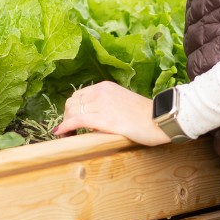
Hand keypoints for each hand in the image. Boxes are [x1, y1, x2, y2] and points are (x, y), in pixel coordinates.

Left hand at [52, 80, 169, 145]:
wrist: (160, 119)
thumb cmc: (146, 116)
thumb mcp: (122, 102)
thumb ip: (107, 105)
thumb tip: (92, 120)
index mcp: (105, 86)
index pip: (79, 95)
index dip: (72, 109)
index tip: (71, 120)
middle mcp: (100, 91)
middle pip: (72, 102)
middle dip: (67, 115)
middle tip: (69, 129)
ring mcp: (101, 103)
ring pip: (72, 111)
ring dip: (66, 122)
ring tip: (68, 134)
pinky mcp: (102, 118)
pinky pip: (76, 120)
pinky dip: (65, 126)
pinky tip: (60, 133)